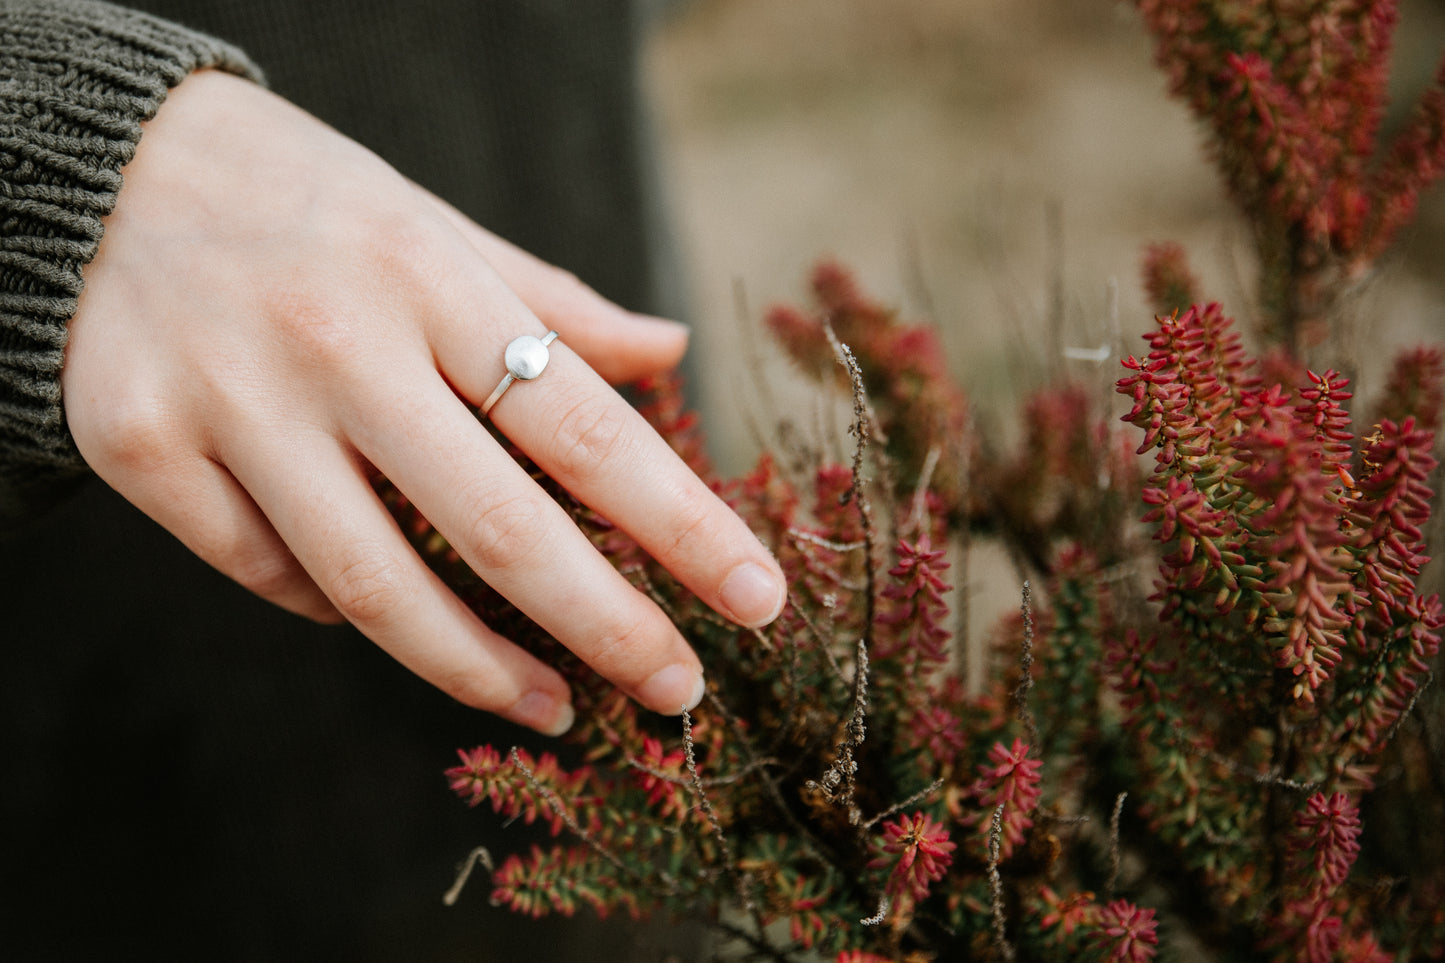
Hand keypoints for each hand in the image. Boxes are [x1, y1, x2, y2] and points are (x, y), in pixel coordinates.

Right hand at [61, 71, 785, 734]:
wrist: (96, 167)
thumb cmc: (303, 202)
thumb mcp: (435, 224)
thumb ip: (553, 301)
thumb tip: (671, 351)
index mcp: (425, 275)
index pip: (585, 425)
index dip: (682, 524)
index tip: (757, 599)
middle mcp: (332, 341)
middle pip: (497, 529)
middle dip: (607, 628)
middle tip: (677, 691)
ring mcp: (228, 402)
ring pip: (375, 589)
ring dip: (480, 669)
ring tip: (555, 705)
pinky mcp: (139, 451)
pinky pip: (273, 576)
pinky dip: (343, 611)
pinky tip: (392, 615)